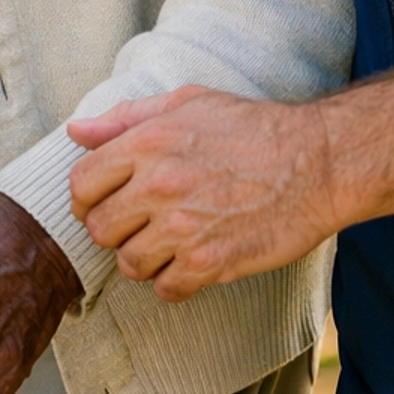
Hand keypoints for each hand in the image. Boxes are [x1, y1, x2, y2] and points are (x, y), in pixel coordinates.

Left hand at [68, 86, 333, 301]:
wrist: (316, 162)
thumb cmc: (253, 128)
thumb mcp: (188, 103)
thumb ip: (127, 118)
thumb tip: (77, 131)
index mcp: (148, 142)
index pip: (81, 183)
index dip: (87, 197)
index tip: (103, 202)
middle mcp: (159, 185)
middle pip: (99, 228)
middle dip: (114, 229)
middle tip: (140, 223)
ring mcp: (183, 227)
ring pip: (128, 264)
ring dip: (144, 258)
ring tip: (168, 242)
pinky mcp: (210, 263)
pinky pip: (165, 290)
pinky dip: (173, 282)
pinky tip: (191, 261)